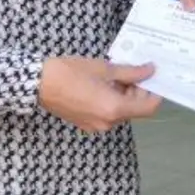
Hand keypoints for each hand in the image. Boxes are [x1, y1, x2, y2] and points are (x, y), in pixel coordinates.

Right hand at [38, 57, 160, 133]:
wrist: (39, 83)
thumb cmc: (71, 72)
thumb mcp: (104, 68)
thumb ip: (130, 72)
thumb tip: (150, 70)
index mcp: (115, 109)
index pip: (148, 108)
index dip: (155, 94)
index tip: (154, 79)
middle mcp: (108, 122)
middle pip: (135, 110)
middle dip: (138, 92)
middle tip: (133, 71)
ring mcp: (96, 126)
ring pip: (121, 112)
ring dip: (124, 96)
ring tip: (115, 76)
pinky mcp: (87, 124)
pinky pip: (108, 115)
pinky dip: (111, 102)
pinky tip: (103, 85)